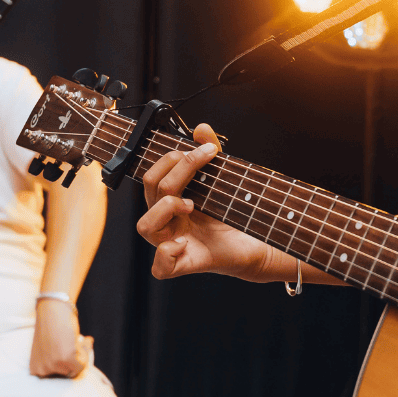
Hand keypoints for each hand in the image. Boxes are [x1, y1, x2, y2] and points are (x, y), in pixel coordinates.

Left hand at [30, 298, 92, 377]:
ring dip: (83, 354)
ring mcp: (53, 365)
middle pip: (69, 375)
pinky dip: (86, 350)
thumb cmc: (52, 327)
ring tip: (81, 339)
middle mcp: (42, 371)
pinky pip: (82, 364)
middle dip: (78, 359)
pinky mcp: (65, 358)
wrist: (52, 309)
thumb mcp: (50, 351)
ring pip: (77, 370)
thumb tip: (77, 369)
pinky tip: (83, 338)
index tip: (75, 354)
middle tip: (81, 343)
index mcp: (36, 370)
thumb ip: (59, 363)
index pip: (59, 378)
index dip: (70, 365)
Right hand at [135, 124, 279, 281]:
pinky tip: (185, 242)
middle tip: (201, 167)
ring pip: (145, 226)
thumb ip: (209, 154)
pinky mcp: (184, 265)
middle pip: (151, 192)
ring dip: (165, 208)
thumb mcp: (221, 182)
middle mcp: (167, 222)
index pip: (153, 176)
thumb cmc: (231, 216)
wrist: (252, 246)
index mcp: (170, 202)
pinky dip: (168, 253)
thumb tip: (201, 128)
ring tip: (191, 205)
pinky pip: (160, 268)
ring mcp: (172, 244)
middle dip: (176, 173)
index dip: (172, 159)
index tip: (204, 151)